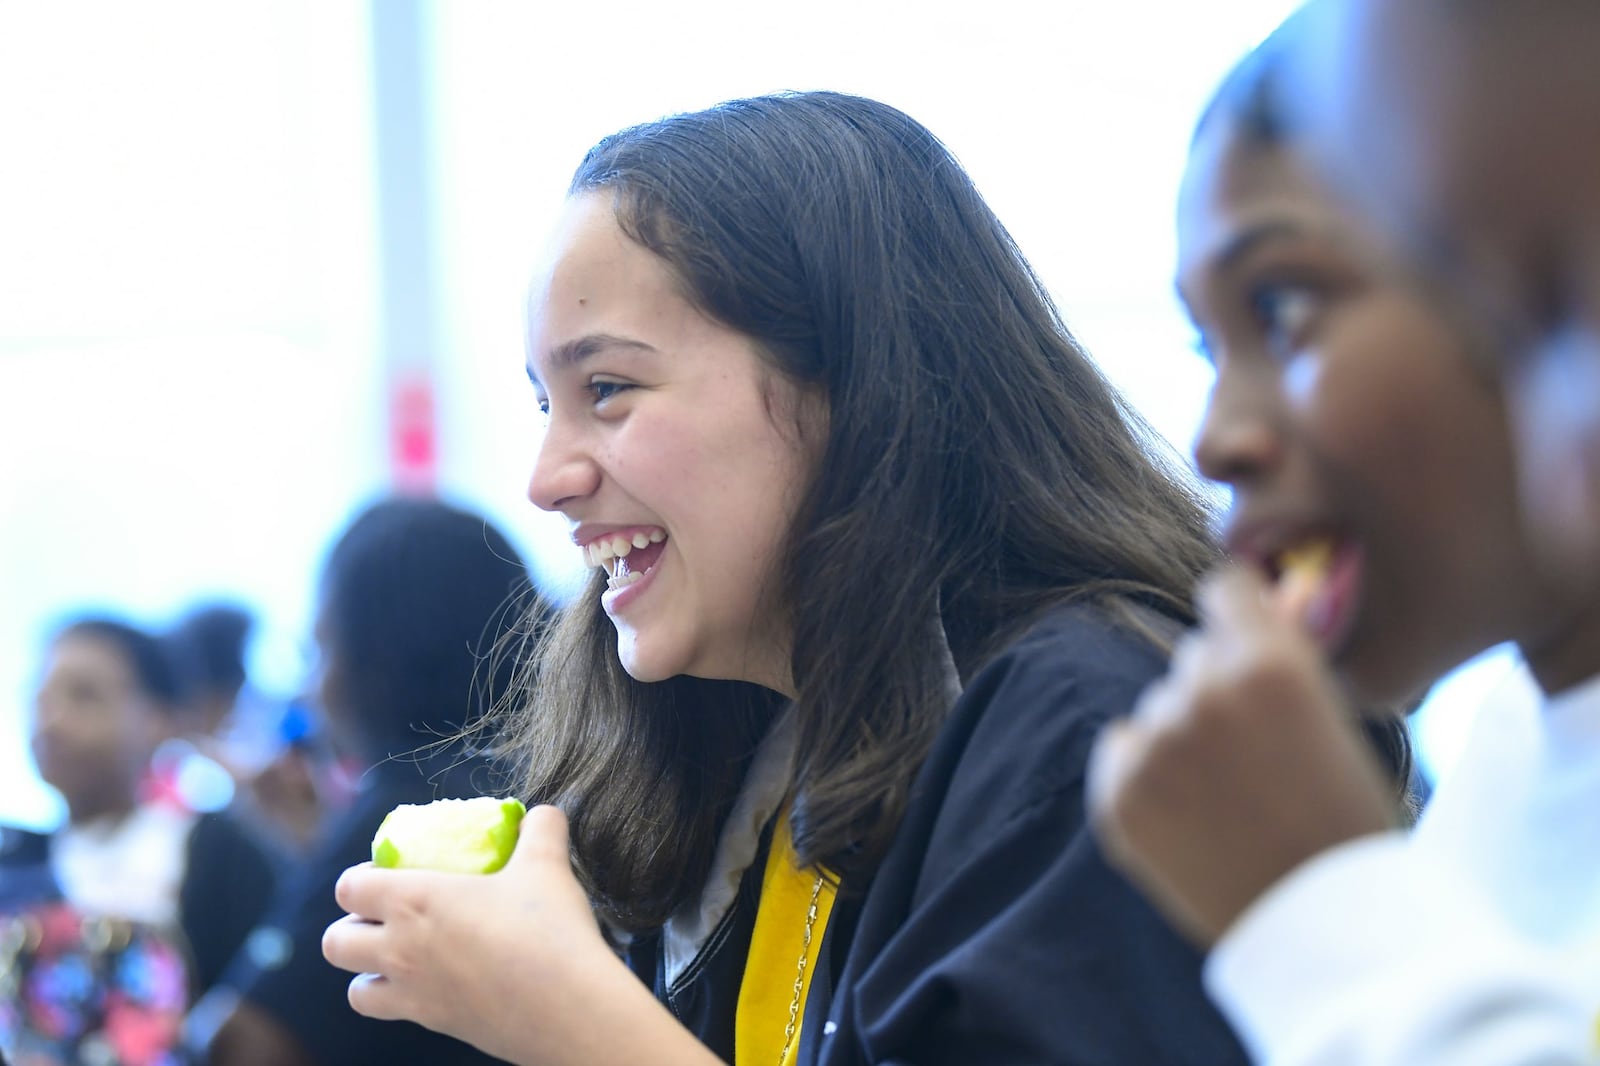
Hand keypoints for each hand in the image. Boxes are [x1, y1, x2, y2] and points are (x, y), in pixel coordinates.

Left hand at [323, 805, 701, 1065]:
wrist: (566, 1007)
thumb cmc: (548, 929)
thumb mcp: (547, 864)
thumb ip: (541, 829)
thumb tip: (542, 815)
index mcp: (414, 901)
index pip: (350, 888)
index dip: (359, 879)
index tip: (386, 874)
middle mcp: (400, 950)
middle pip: (336, 943)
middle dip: (350, 928)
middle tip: (384, 918)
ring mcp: (412, 994)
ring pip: (355, 989)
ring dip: (368, 972)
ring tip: (399, 959)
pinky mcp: (434, 1025)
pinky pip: (394, 1015)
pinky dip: (402, 1000)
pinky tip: (436, 984)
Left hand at [1087, 566, 1400, 945]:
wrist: (1322, 928)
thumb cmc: (1346, 827)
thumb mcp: (1337, 723)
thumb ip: (1284, 664)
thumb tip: (1258, 606)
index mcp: (1272, 666)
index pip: (1224, 588)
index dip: (1235, 610)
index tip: (1237, 628)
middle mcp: (1204, 693)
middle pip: (1192, 654)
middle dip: (1215, 686)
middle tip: (1253, 751)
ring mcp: (1155, 745)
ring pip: (1158, 707)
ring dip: (1181, 734)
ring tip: (1228, 798)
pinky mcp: (1118, 793)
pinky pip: (1121, 748)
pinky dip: (1144, 771)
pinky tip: (1188, 812)